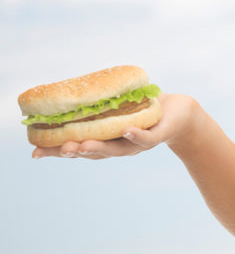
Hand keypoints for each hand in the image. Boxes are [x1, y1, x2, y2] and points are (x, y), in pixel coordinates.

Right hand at [31, 93, 197, 159]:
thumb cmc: (142, 110)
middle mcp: (121, 146)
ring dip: (101, 147)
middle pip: (96, 152)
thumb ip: (94, 109)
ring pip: (118, 149)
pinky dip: (135, 135)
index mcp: (107, 141)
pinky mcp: (158, 135)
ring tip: (84, 145)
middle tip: (61, 149)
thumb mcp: (114, 110)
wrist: (179, 112)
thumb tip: (64, 99)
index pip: (80, 148)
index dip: (58, 152)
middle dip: (77, 152)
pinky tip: (125, 129)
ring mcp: (139, 143)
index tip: (35, 153)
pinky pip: (146, 138)